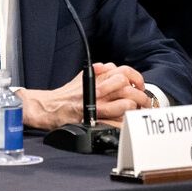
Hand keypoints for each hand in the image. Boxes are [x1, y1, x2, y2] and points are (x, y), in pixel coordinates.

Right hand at [16, 62, 150, 130]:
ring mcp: (96, 105)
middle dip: (140, 95)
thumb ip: (97, 72)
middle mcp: (97, 89)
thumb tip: (110, 68)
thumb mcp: (82, 77)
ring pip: (125, 104)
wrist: (49, 108)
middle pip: (127, 87)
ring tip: (134, 112)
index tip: (138, 85)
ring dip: (133, 108)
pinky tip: (124, 122)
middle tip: (142, 102)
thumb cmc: (65, 94)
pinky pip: (117, 121)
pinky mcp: (94, 119)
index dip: (136, 78)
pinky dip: (124, 122)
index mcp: (95, 77)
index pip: (123, 72)